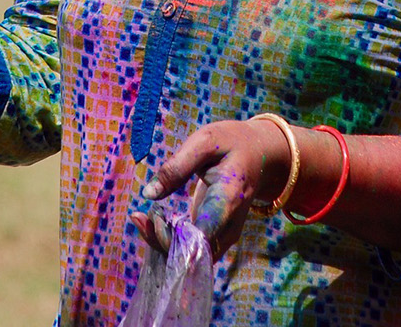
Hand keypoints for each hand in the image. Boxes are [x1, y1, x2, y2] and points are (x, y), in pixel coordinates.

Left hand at [131, 118, 286, 261]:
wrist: (259, 155)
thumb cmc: (231, 144)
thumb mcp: (205, 141)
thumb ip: (177, 166)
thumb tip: (148, 194)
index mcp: (229, 199)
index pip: (203, 235)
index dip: (174, 237)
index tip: (155, 216)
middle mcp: (229, 225)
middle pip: (194, 254)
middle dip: (161, 241)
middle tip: (140, 215)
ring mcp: (224, 235)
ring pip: (191, 258)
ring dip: (161, 243)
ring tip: (141, 217)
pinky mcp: (216, 236)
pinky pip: (191, 250)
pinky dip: (169, 240)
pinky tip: (153, 219)